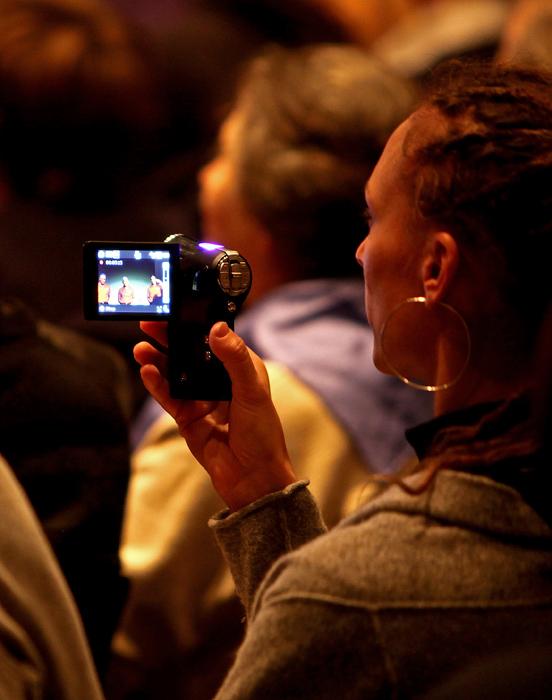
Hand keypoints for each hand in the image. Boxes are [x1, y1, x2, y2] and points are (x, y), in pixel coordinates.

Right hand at [134, 321, 296, 510]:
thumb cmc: (263, 434)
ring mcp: (202, 399)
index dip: (196, 324)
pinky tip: (148, 372)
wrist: (253, 479)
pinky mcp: (188, 417)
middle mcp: (220, 381)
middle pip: (190, 353)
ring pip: (175, 373)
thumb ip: (235, 359)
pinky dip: (157, 385)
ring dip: (158, 360)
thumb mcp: (253, 392)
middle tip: (149, 323)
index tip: (178, 310)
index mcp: (241, 368)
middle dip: (170, 338)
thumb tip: (217, 329)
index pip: (215, 339)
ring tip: (141, 348)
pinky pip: (169, 397)